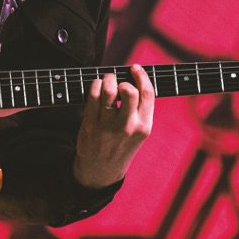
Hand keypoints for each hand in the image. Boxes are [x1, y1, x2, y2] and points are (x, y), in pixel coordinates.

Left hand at [73, 64, 154, 188]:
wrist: (101, 170)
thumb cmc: (121, 144)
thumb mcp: (139, 132)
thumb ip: (140, 109)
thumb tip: (134, 78)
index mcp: (144, 126)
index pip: (147, 93)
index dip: (141, 75)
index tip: (135, 68)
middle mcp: (128, 126)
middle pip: (128, 90)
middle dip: (121, 79)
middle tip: (117, 80)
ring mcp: (108, 125)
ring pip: (108, 90)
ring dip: (106, 80)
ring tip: (106, 81)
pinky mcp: (91, 124)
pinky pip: (93, 95)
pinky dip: (94, 85)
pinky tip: (96, 87)